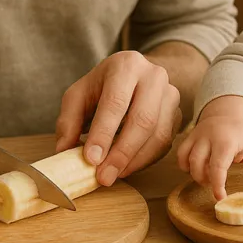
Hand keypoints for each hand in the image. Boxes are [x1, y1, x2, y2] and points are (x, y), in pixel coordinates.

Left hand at [53, 51, 181, 186]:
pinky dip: (145, 161)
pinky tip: (126, 168)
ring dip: (134, 161)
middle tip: (104, 176)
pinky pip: (165, 144)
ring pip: (158, 135)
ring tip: (113, 175)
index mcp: (127, 65)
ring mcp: (171, 95)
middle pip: (143, 120)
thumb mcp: (79, 95)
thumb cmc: (103, 87)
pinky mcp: (178, 115)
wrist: (135, 77)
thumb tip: (64, 150)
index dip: (103, 133)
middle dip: (122, 153)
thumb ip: (68, 120)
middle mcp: (154, 76)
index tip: (91, 159)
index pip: (116, 102)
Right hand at [175, 95, 242, 201]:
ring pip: (186, 158)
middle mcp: (208, 137)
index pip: (218, 167)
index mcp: (226, 141)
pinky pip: (181, 152)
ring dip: (194, 173)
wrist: (231, 111)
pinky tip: (195, 168)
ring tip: (206, 177)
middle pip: (197, 164)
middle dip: (203, 179)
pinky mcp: (190, 136)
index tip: (220, 197)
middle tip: (213, 184)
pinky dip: (184, 164)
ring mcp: (197, 135)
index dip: (217, 185)